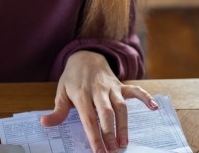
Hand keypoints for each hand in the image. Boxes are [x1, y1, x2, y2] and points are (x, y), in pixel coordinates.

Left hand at [40, 51, 157, 152]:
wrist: (86, 56)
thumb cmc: (73, 79)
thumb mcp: (61, 92)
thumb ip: (57, 111)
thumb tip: (44, 123)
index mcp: (81, 95)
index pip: (89, 119)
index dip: (94, 136)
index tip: (98, 151)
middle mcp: (98, 91)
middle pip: (106, 113)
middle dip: (110, 133)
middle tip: (113, 150)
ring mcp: (111, 87)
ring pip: (121, 106)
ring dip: (124, 125)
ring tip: (124, 142)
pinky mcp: (121, 85)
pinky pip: (135, 91)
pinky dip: (146, 98)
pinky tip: (154, 108)